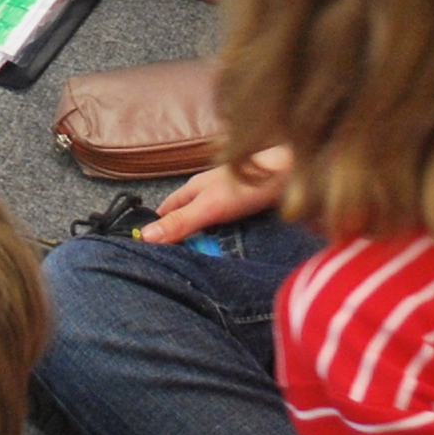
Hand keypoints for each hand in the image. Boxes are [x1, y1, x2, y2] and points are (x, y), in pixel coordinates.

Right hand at [139, 146, 292, 245]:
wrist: (288, 173)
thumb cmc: (247, 185)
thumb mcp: (208, 207)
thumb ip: (180, 222)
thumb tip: (145, 236)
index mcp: (193, 188)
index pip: (167, 209)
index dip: (157, 226)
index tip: (149, 248)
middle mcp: (208, 190)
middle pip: (187, 215)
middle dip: (181, 235)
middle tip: (176, 261)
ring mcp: (227, 197)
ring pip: (208, 220)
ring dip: (204, 238)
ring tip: (200, 260)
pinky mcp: (246, 206)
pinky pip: (228, 225)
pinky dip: (224, 236)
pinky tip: (228, 248)